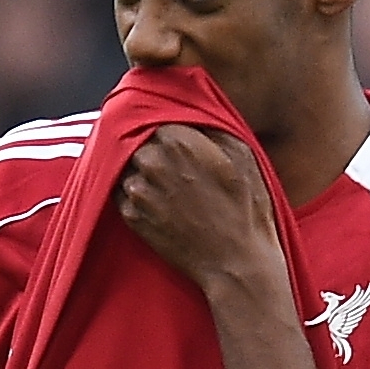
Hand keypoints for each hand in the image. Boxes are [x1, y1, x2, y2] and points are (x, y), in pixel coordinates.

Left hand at [116, 124, 285, 291]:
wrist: (236, 262)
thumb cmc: (247, 207)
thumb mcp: (242, 153)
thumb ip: (211, 123)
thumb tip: (192, 105)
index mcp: (179, 141)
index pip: (153, 113)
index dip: (162, 122)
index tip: (171, 130)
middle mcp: (152, 162)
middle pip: (135, 137)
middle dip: (149, 144)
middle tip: (168, 157)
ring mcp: (138, 191)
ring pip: (127, 164)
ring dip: (141, 168)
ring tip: (165, 181)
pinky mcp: (131, 217)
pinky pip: (122, 191)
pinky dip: (136, 191)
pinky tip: (159, 199)